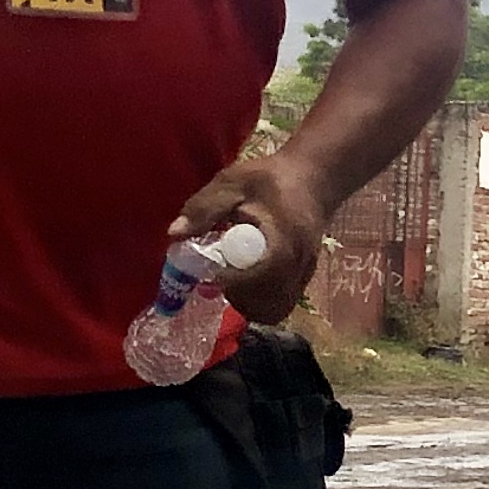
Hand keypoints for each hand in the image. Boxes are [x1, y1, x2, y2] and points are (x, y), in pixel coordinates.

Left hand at [171, 152, 327, 320]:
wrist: (313, 178)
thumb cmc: (271, 178)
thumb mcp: (233, 183)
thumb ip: (205, 207)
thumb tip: (175, 233)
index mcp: (283, 242)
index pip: (260, 276)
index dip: (232, 281)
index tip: (210, 272)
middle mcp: (298, 265)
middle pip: (268, 304)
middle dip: (238, 296)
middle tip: (218, 276)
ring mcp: (304, 275)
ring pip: (276, 309)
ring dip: (248, 303)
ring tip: (231, 279)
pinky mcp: (304, 279)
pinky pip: (281, 304)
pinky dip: (260, 301)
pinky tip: (246, 279)